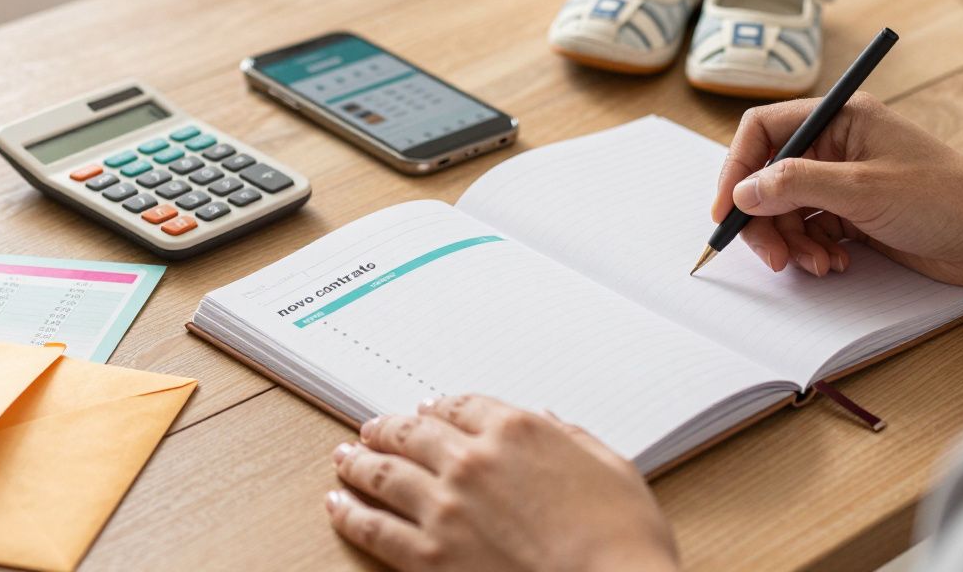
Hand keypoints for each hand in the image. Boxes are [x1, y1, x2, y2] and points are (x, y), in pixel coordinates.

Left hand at [325, 395, 678, 571]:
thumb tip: (548, 421)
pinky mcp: (430, 556)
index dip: (436, 407)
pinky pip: (375, 528)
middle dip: (386, 429)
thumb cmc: (624, 539)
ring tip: (344, 459)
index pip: (461, 405)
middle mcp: (473, 459)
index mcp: (518, 430)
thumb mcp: (611, 468)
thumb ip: (571, 439)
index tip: (423, 411)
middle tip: (370, 430)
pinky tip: (338, 505)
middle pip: (413, 433)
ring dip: (358, 463)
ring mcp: (446, 507)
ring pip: (384, 474)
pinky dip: (350, 514)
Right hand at [712, 92, 962, 284]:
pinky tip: (836, 263)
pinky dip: (812, 251)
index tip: (727, 209)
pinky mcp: (852, 213)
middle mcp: (835, 145)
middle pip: (768, 177)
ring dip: (792, 242)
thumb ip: (796, 185)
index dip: (737, 168)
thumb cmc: (946, 198)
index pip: (763, 131)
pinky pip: (809, 230)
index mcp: (838, 118)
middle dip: (765, 219)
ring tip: (818, 264)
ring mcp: (843, 180)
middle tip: (773, 256)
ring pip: (786, 210)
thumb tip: (743, 192)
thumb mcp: (863, 189)